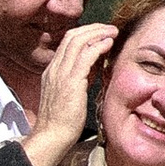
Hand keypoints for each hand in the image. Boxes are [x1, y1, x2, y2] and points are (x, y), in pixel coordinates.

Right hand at [24, 20, 117, 165]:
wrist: (52, 137)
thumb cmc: (63, 122)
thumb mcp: (69, 94)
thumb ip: (79, 79)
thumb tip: (94, 68)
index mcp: (52, 71)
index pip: (67, 43)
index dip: (85, 34)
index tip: (100, 34)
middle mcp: (55, 69)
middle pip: (72, 37)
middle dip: (93, 29)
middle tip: (109, 28)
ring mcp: (61, 74)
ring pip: (78, 41)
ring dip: (98, 33)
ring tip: (112, 32)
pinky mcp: (71, 82)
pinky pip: (85, 56)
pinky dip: (98, 46)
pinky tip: (108, 44)